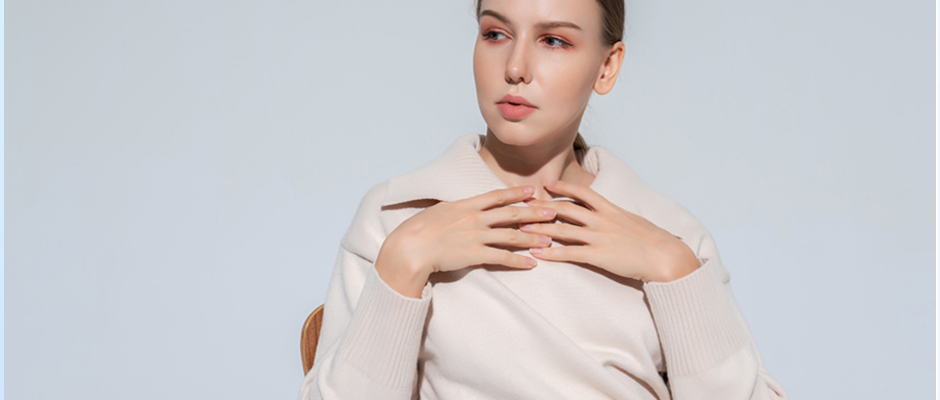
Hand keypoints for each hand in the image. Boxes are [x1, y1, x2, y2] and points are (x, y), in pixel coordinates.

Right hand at [375, 185, 557, 297]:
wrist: (410, 247)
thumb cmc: (419, 228)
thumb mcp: (439, 210)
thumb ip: (456, 209)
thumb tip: (464, 207)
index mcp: (466, 205)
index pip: (496, 196)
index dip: (516, 194)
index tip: (532, 191)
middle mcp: (475, 218)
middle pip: (511, 214)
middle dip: (534, 212)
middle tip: (553, 211)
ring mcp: (476, 236)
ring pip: (512, 235)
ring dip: (532, 238)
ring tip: (549, 239)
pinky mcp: (475, 255)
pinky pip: (502, 257)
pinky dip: (519, 261)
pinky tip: (531, 264)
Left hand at [520, 180, 699, 282]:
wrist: (665, 256)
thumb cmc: (652, 240)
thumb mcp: (632, 221)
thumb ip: (616, 217)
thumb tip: (607, 215)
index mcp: (610, 209)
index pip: (582, 192)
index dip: (563, 188)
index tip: (547, 185)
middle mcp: (601, 219)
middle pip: (565, 210)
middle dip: (542, 207)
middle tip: (522, 205)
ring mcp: (598, 237)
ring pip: (562, 230)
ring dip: (540, 229)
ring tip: (521, 228)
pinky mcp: (598, 255)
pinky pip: (569, 253)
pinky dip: (550, 253)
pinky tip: (536, 254)